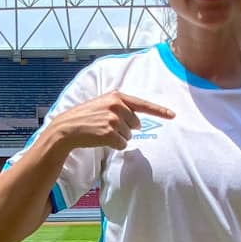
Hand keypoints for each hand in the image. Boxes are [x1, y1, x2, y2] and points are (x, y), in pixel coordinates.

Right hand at [45, 91, 174, 151]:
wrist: (67, 128)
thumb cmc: (86, 117)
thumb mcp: (103, 104)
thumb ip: (121, 107)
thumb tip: (139, 123)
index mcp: (116, 96)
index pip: (143, 104)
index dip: (160, 111)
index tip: (173, 115)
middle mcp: (116, 106)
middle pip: (136, 124)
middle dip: (126, 128)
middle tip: (107, 126)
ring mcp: (113, 120)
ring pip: (129, 135)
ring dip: (118, 137)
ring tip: (102, 132)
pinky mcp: (109, 133)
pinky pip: (122, 144)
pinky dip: (114, 145)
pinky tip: (102, 139)